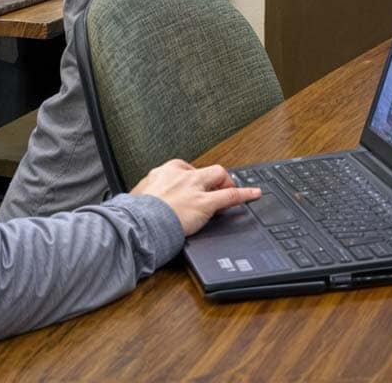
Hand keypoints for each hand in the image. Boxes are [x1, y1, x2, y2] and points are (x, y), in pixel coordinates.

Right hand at [131, 159, 261, 236]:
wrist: (139, 222)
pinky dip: (244, 194)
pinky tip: (254, 194)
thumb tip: (137, 200)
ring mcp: (195, 188)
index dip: (193, 179)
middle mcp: (182, 175)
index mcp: (165, 171)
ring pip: (218, 175)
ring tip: (231, 190)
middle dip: (212, 178)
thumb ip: (145, 195)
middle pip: (204, 170)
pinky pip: (230, 195)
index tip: (194, 187)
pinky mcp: (204, 203)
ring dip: (226, 182)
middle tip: (214, 190)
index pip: (184, 169)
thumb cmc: (136, 213)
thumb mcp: (138, 197)